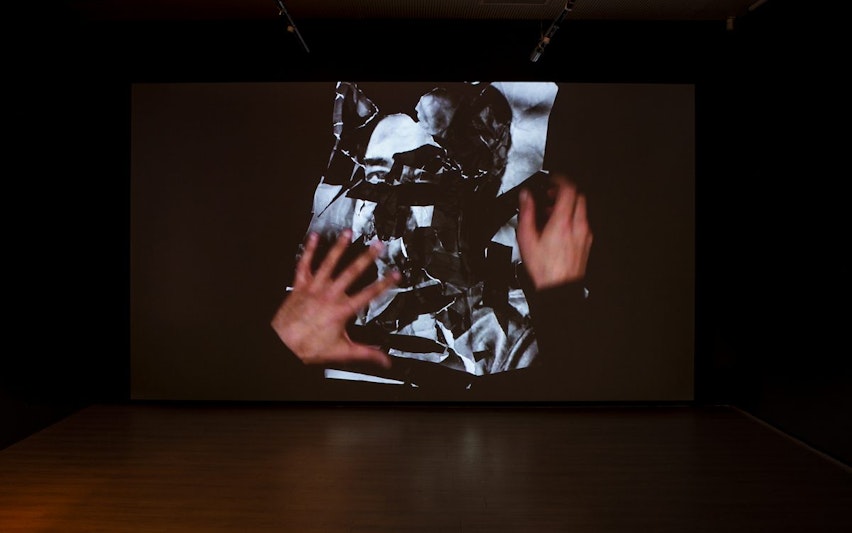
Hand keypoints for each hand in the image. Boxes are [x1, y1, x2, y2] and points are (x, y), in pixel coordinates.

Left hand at [270, 229, 400, 367]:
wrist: (283, 345)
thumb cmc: (308, 346)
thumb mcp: (342, 352)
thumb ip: (366, 354)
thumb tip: (384, 359)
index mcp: (342, 310)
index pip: (369, 294)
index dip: (385, 283)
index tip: (395, 274)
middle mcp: (329, 295)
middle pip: (352, 272)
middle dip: (367, 257)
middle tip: (377, 246)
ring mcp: (314, 288)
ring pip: (329, 263)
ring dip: (339, 247)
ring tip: (348, 234)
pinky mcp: (300, 285)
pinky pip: (304, 264)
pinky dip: (309, 250)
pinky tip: (314, 237)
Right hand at [517, 174, 592, 289]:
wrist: (558, 288)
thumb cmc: (544, 269)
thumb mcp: (526, 238)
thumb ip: (526, 213)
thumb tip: (525, 197)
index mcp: (562, 222)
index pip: (569, 189)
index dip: (560, 180)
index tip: (553, 180)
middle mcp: (577, 226)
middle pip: (578, 196)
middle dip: (564, 192)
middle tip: (551, 195)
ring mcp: (584, 234)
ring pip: (581, 209)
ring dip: (568, 205)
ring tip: (552, 212)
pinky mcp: (586, 242)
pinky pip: (582, 222)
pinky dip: (572, 218)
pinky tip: (559, 227)